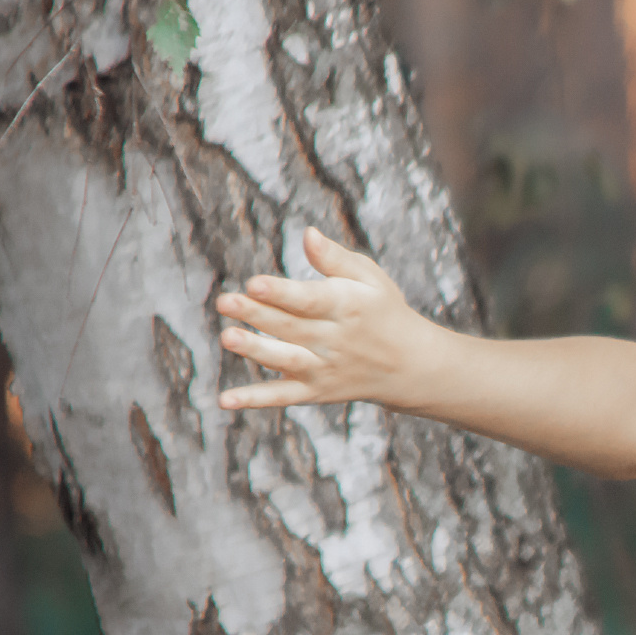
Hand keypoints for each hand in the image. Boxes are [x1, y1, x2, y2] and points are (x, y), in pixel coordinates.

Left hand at [215, 227, 445, 410]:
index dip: (282, 293)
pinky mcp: (315, 391)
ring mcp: (324, 368)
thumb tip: (308, 234)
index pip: (310, 300)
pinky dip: (255, 400)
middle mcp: (335, 340)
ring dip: (256, 350)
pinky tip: (226, 400)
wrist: (411, 365)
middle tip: (225, 302)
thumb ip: (335, 258)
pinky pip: (283, 397)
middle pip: (290, 327)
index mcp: (348, 307)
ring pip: (286, 360)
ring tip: (227, 337)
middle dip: (257, 314)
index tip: (254, 283)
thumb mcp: (370, 278)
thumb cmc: (383, 311)